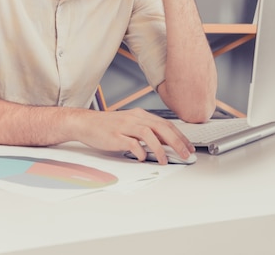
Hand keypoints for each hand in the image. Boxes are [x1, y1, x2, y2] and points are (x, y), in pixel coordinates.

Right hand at [77, 108, 194, 164]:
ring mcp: (125, 126)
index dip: (179, 135)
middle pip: (161, 127)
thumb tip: (164, 143)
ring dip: (160, 148)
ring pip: (148, 133)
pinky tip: (142, 158)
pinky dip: (140, 152)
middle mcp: (134, 118)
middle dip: (176, 141)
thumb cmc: (107, 126)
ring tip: (165, 160)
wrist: (86, 123)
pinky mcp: (115, 136)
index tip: (188, 146)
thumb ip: (146, 131)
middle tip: (185, 153)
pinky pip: (131, 143)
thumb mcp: (130, 124)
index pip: (165, 123)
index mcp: (140, 115)